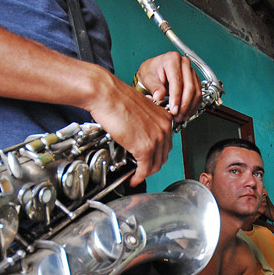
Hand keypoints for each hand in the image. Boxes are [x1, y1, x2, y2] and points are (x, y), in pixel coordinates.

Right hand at [84, 70, 176, 185]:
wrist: (107, 95)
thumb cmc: (117, 99)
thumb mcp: (140, 110)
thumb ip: (146, 122)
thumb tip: (142, 132)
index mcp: (165, 118)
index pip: (166, 144)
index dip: (157, 155)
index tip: (150, 160)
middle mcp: (164, 128)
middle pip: (163, 156)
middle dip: (153, 165)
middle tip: (143, 169)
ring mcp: (156, 138)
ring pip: (155, 165)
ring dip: (146, 173)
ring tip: (137, 176)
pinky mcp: (144, 147)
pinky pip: (145, 169)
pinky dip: (139, 177)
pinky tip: (134, 179)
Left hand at [134, 52, 200, 122]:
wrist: (155, 71)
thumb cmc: (152, 72)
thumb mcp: (148, 78)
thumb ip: (154, 87)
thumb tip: (159, 97)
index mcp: (172, 59)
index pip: (177, 81)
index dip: (176, 97)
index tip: (173, 109)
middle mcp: (184, 63)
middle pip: (190, 87)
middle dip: (184, 105)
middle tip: (177, 116)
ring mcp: (191, 72)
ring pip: (196, 92)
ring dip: (190, 107)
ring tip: (181, 117)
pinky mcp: (195, 80)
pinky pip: (198, 94)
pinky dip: (193, 106)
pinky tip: (187, 113)